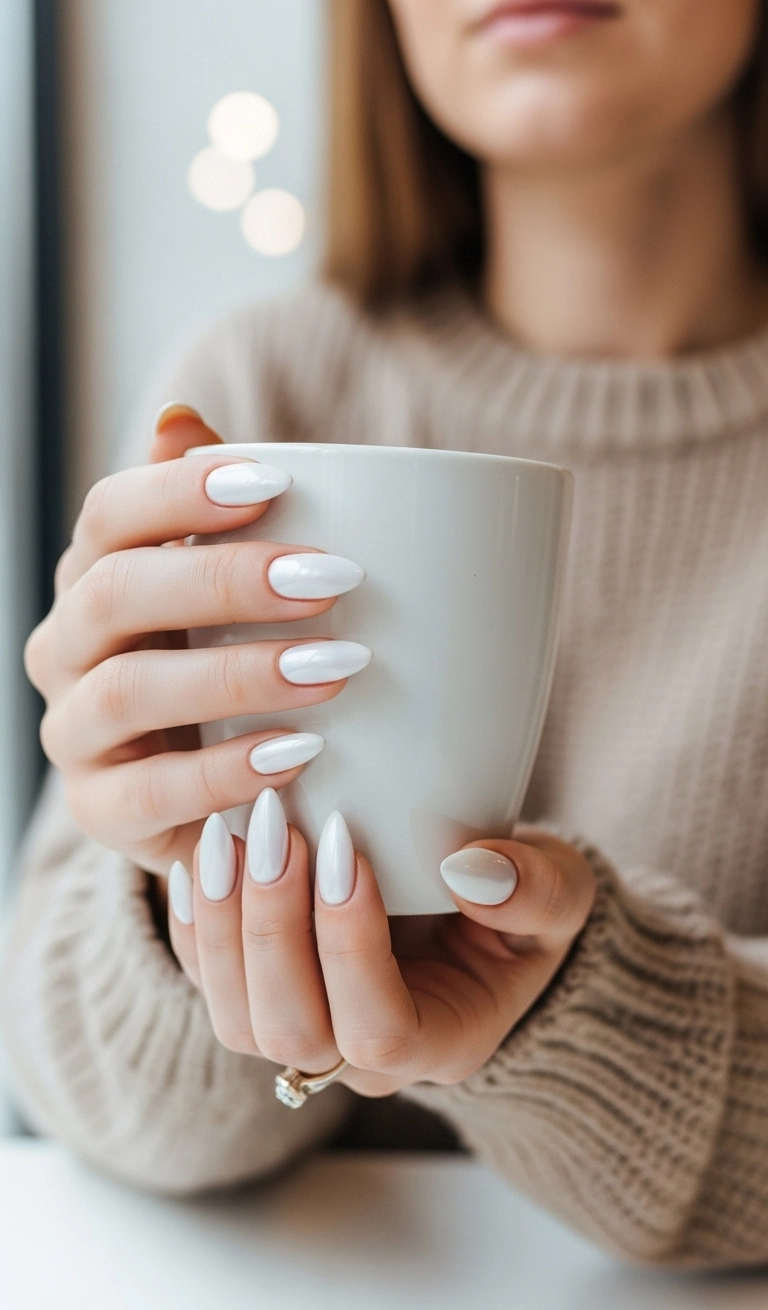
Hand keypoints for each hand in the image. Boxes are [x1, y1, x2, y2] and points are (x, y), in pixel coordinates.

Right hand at [24, 406, 368, 873]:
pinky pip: (148, 793)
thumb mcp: (224, 589)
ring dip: (234, 675)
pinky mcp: (99, 810)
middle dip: (224, 581)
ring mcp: (74, 732)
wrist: (203, 785)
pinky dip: (225, 773)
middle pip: (115, 594)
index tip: (277, 481)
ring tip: (332, 668)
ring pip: (125, 690)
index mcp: (94, 577)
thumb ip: (208, 512)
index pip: (111, 515)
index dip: (183, 491)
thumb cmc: (222, 665)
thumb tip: (179, 417)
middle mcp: (66, 648)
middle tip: (332, 578)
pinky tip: (298, 755)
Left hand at [167, 794, 595, 1093]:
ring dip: (223, 922)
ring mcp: (305, 1029)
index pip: (377, 1028)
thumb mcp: (562, 894)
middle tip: (277, 829)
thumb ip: (535, 890)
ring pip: (234, 1015)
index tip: (349, 847)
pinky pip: (207, 977)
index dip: (351, 944)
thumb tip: (470, 869)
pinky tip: (199, 853)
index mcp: (440, 1043)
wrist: (481, 914)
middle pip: (289, 1031)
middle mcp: (360, 1058)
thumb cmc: (524, 908)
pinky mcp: (261, 991)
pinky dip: (193, 920)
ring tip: (231, 830)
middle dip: (272, 927)